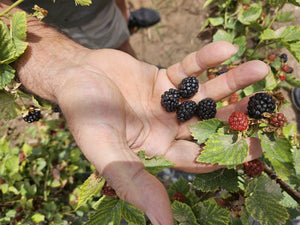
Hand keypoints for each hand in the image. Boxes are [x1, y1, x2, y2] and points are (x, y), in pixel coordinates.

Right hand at [54, 41, 268, 224]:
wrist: (73, 76)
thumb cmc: (84, 116)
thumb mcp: (106, 151)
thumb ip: (133, 181)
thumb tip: (162, 223)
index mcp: (157, 150)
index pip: (196, 156)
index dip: (222, 153)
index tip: (251, 147)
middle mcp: (168, 128)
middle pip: (208, 123)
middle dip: (236, 114)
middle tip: (265, 107)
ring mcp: (168, 102)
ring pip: (205, 94)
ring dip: (231, 81)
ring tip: (259, 69)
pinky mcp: (165, 78)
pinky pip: (189, 68)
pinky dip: (207, 59)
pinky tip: (227, 49)